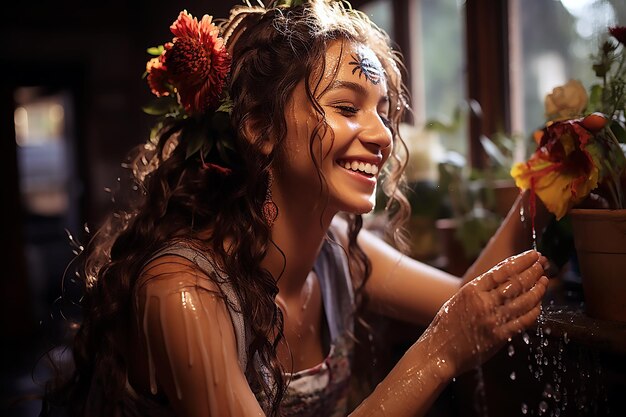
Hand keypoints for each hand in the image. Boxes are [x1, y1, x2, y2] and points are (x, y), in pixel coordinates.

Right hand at [420, 250, 547, 379]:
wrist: (438, 351)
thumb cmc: (446, 325)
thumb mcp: (458, 299)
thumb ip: (479, 289)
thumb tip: (502, 275)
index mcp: (471, 290)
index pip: (502, 270)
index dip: (521, 261)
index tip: (533, 254)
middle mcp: (483, 303)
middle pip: (516, 283)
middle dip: (533, 271)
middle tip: (543, 264)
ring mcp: (492, 320)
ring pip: (524, 300)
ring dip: (538, 289)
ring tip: (545, 281)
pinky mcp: (499, 337)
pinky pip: (523, 321)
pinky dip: (533, 311)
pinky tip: (539, 304)